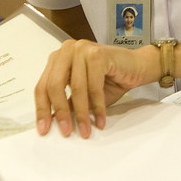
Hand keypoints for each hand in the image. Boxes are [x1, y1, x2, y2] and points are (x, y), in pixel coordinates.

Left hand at [34, 40, 154, 138]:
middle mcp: (67, 50)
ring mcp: (82, 49)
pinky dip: (97, 106)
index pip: (42, 86)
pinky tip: (100, 119)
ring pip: (76, 88)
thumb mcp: (83, 95)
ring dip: (82, 113)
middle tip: (66, 131)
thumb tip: (52, 122)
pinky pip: (94, 86)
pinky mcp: (98, 54)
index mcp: (58, 58)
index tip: (44, 130)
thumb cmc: (110, 79)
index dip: (42, 110)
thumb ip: (67, 103)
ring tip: (85, 130)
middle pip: (54, 86)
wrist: (138, 66)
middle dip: (60, 112)